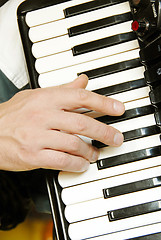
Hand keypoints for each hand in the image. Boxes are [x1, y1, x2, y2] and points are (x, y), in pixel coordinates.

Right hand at [0, 75, 124, 171]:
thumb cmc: (13, 115)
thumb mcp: (36, 96)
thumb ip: (63, 90)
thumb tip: (83, 81)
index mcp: (45, 99)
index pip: (80, 97)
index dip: (103, 103)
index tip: (118, 109)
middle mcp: (43, 116)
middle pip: (82, 124)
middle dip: (104, 132)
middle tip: (116, 138)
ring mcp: (37, 137)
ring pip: (74, 145)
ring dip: (90, 151)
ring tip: (95, 153)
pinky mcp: (33, 155)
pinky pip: (61, 161)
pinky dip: (76, 164)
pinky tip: (81, 164)